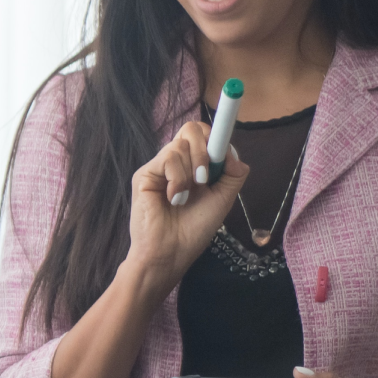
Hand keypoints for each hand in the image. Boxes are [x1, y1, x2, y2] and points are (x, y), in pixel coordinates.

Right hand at [124, 121, 246, 292]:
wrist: (170, 253)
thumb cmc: (193, 231)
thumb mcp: (222, 200)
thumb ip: (232, 175)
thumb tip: (232, 151)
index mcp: (194, 167)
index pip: (204, 136)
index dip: (216, 130)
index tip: (227, 123)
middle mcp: (176, 163)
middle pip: (192, 129)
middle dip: (205, 149)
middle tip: (205, 176)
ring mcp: (159, 167)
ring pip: (181, 144)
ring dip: (192, 171)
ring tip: (187, 197)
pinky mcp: (144, 174)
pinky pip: (168, 158)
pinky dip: (178, 179)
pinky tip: (173, 198)